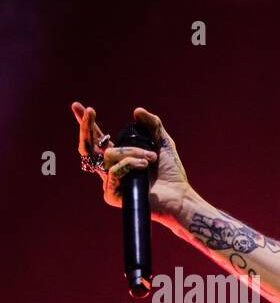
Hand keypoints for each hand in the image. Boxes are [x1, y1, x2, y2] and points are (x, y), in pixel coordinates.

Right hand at [71, 102, 191, 219]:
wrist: (180, 196)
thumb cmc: (171, 173)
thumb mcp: (163, 142)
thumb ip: (153, 125)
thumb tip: (136, 111)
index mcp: (119, 157)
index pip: (96, 139)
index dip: (86, 124)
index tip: (77, 106)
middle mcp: (111, 169)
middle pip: (88, 147)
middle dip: (87, 126)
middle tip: (90, 111)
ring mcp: (110, 182)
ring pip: (108, 156)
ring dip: (131, 152)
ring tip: (151, 157)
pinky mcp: (112, 195)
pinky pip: (114, 171)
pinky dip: (129, 164)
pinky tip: (144, 166)